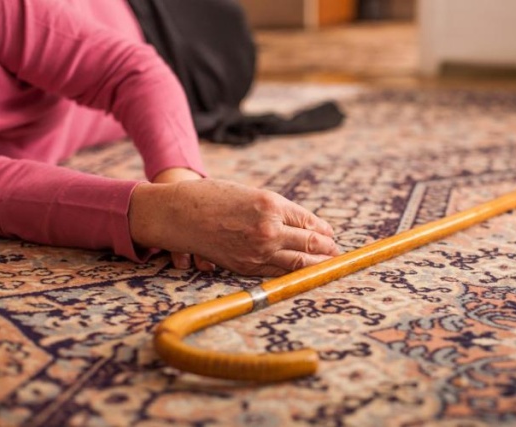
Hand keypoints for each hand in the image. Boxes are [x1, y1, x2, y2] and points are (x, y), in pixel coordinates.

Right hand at [129, 178, 339, 275]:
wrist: (178, 215)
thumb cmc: (213, 197)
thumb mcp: (251, 193)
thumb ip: (277, 209)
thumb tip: (301, 223)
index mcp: (272, 205)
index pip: (309, 221)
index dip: (324, 230)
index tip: (331, 234)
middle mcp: (269, 229)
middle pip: (310, 243)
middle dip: (326, 249)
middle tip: (337, 252)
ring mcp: (257, 250)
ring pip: (297, 262)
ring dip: (317, 264)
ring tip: (328, 265)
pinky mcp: (245, 266)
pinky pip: (276, 272)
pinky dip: (292, 272)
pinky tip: (301, 272)